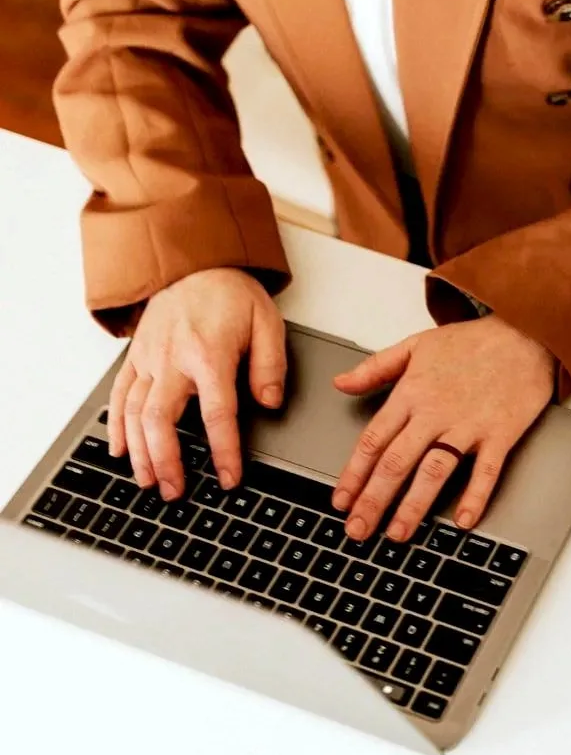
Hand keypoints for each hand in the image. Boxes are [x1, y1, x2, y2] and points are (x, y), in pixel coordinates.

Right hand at [109, 267, 285, 498]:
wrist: (192, 263)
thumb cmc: (232, 295)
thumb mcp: (267, 323)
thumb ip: (270, 366)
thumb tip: (270, 403)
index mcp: (209, 355)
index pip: (217, 414)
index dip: (224, 451)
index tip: (228, 478)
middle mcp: (173, 360)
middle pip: (162, 419)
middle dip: (166, 460)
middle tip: (175, 491)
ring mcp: (149, 359)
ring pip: (135, 413)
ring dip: (139, 452)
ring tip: (148, 481)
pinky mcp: (135, 358)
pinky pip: (119, 396)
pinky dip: (116, 426)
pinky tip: (119, 451)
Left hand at [331, 315, 556, 541]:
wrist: (525, 332)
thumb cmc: (474, 342)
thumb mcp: (416, 345)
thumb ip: (376, 367)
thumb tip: (341, 383)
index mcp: (412, 393)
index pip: (373, 441)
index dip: (354, 474)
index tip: (342, 500)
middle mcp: (435, 413)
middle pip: (396, 463)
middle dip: (373, 500)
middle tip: (358, 530)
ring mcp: (468, 425)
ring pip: (433, 472)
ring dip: (413, 506)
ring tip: (398, 533)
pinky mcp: (500, 433)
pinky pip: (486, 471)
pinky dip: (475, 497)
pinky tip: (463, 521)